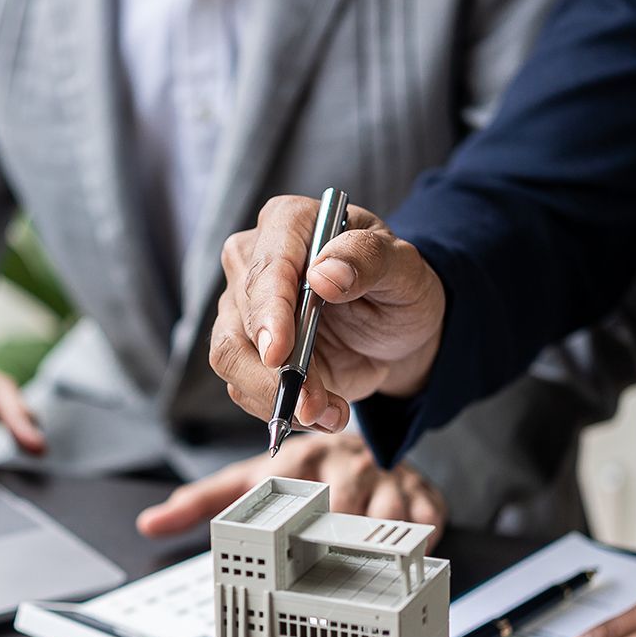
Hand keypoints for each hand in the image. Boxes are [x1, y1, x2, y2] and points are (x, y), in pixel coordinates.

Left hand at [135, 433, 447, 540]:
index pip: (299, 491)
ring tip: (366, 566)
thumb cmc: (303, 470)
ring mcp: (386, 477)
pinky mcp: (422, 491)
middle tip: (330, 569)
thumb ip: (202, 502)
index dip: (299, 520)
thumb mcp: (250, 480)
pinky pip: (428, 521)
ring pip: (390, 518)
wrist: (363, 444)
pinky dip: (419, 541)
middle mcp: (344, 464)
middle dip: (340, 540)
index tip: (295, 545)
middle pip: (347, 510)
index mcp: (301, 460)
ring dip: (379, 545)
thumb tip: (151, 522)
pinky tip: (404, 553)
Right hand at [208, 195, 445, 431]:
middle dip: (276, 371)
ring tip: (327, 414)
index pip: (266, 267)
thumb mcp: (405, 269)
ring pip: (230, 356)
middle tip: (317, 405)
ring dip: (274, 396)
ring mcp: (244, 307)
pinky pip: (243, 385)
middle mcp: (254, 259)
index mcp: (290, 222)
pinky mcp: (246, 349)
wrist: (396, 331)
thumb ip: (370, 260)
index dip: (269, 311)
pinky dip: (279, 408)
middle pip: (240, 317)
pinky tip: (322, 411)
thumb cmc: (398, 288)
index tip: (277, 354)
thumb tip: (325, 274)